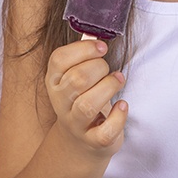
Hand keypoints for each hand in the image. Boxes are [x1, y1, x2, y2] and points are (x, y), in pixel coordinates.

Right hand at [46, 38, 128, 158]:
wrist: (81, 141)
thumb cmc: (83, 98)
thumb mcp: (77, 77)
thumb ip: (85, 57)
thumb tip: (98, 35)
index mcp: (54, 81)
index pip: (59, 60)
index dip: (84, 49)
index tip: (102, 47)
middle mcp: (61, 103)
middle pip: (77, 80)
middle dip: (100, 68)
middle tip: (109, 69)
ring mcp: (76, 124)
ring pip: (87, 105)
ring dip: (109, 87)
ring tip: (118, 80)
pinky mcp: (93, 141)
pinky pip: (105, 132)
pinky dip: (118, 117)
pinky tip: (122, 105)